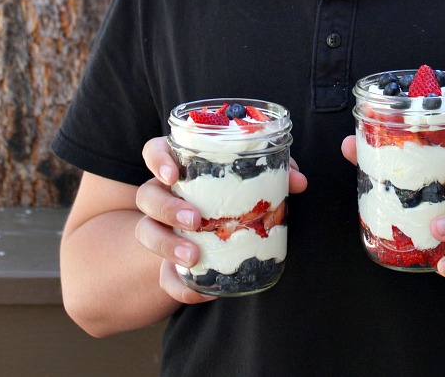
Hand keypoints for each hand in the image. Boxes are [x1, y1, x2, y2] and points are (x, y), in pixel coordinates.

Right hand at [135, 136, 306, 304]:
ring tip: (194, 256)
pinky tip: (206, 291)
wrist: (218, 232)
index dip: (158, 159)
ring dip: (167, 245)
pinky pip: (165, 279)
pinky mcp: (167, 264)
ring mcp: (160, 228)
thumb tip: (298, 181)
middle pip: (146, 194)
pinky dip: (183, 287)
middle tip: (195, 219)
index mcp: (179, 166)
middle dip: (167, 207)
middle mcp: (162, 194)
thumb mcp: (251, 178)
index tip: (173, 173)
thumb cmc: (233, 193)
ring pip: (146, 233)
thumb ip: (275, 172)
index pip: (154, 152)